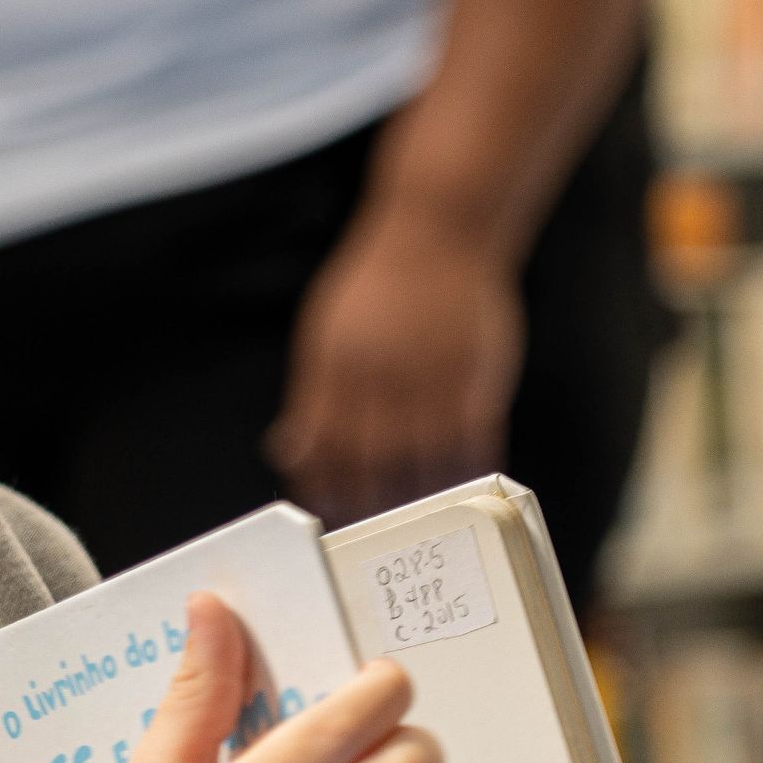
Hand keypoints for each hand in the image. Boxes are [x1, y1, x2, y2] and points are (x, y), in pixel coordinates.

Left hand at [266, 209, 524, 524]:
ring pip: (420, 460)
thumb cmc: (378, 285)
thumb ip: (311, 394)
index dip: (322, 490)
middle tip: (370, 535)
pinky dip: (465, 472)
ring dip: (416, 501)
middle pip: (369, 463)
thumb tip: (287, 451)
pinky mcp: (475, 373)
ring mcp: (430, 374)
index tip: (325, 517)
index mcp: (335, 364)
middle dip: (366, 506)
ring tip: (415, 525)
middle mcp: (379, 373)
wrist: (438, 227)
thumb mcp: (326, 332)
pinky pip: (471, 440)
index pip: (321, 447)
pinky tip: (462, 490)